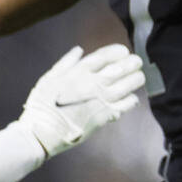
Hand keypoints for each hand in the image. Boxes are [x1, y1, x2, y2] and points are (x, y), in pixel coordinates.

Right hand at [17, 44, 145, 156]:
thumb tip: (79, 49)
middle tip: (137, 61)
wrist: (43, 132)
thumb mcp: (49, 78)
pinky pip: (126, 104)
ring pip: (127, 85)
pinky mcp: (106, 115)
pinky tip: (132, 97)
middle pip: (120, 68)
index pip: (104, 56)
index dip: (117, 51)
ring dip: (136, 79)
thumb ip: (66, 63)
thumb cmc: (42, 105)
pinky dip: (131, 99)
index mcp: (78, 72)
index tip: (124, 51)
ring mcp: (101, 99)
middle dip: (132, 62)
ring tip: (139, 77)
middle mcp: (92, 83)